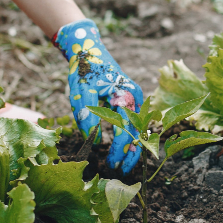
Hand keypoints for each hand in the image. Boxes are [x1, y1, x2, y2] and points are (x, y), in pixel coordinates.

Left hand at [54, 19, 143, 173]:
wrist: (88, 49)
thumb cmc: (84, 70)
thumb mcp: (81, 93)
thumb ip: (88, 116)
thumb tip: (94, 141)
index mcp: (126, 96)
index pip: (126, 130)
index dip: (120, 151)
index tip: (112, 165)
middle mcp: (136, 97)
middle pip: (139, 132)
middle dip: (131, 154)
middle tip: (121, 172)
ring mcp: (136, 98)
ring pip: (140, 129)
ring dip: (133, 148)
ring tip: (124, 165)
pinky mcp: (132, 99)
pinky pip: (136, 122)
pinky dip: (132, 137)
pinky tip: (125, 150)